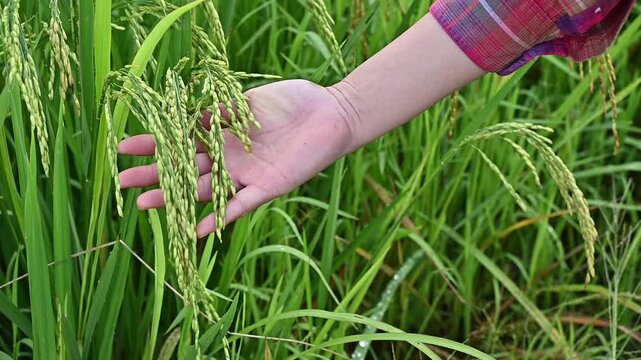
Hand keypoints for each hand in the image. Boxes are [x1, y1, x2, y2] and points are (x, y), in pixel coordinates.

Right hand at [118, 79, 354, 237]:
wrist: (330, 113)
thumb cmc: (291, 101)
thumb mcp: (249, 101)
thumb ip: (221, 110)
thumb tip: (187, 112)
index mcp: (221, 132)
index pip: (180, 140)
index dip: (153, 143)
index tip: (123, 145)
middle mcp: (228, 157)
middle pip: (185, 168)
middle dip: (154, 174)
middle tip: (123, 181)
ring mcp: (245, 174)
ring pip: (204, 189)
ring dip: (177, 197)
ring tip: (146, 204)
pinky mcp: (267, 187)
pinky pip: (239, 206)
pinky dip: (219, 217)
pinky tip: (195, 230)